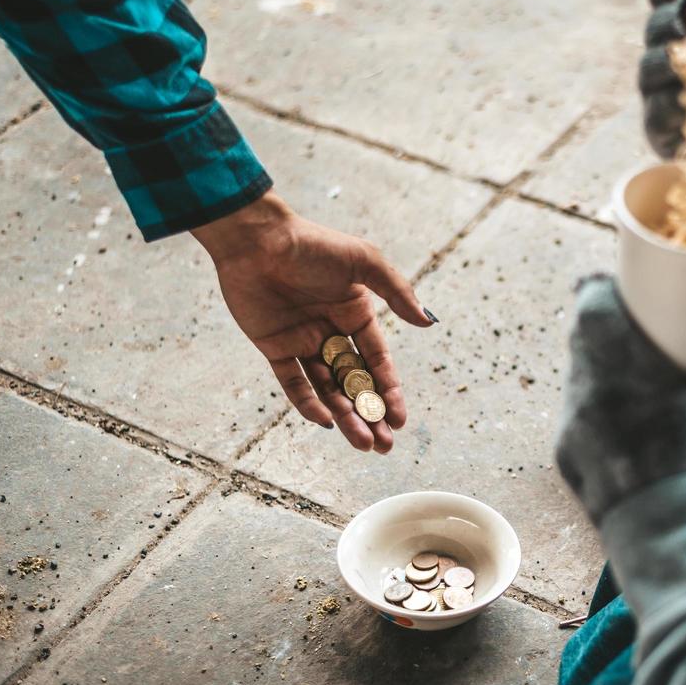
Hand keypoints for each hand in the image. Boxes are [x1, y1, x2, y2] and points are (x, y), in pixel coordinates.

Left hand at [192, 191, 434, 453]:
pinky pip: (293, 383)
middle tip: (384, 445)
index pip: (378, 361)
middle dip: (370, 414)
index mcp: (356, 312)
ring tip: (363, 444)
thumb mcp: (365, 262)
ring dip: (346, 417)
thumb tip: (428, 322)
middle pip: (355, 382)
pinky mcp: (273, 347)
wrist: (257, 239)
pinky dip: (308, 403)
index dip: (389, 391)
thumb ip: (397, 293)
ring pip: (328, 388)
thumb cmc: (313, 244)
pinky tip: (326, 421)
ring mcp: (303, 341)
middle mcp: (332, 331)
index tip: (400, 419)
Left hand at [555, 275, 685, 521]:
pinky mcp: (567, 458)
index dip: (600, 287)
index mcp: (612, 358)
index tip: (616, 286)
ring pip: (578, 381)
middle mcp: (581, 386)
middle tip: (634, 332)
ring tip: (633, 380)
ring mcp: (570, 424)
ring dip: (600, 373)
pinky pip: (579, 421)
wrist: (671, 527)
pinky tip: (626, 424)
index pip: (589, 299)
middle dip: (604, 331)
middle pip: (580, 339)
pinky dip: (599, 414)